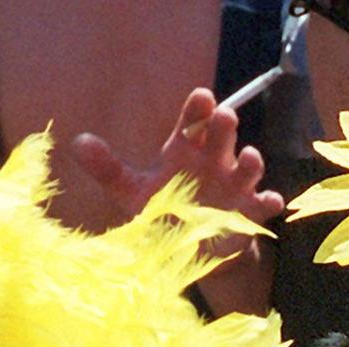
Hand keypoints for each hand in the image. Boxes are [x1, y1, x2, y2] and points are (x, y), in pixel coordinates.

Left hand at [72, 88, 280, 314]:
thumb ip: (107, 168)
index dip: (198, 109)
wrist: (189, 247)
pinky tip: (272, 200)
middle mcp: (213, 162)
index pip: (193, 122)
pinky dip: (270, 201)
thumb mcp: (131, 190)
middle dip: (225, 125)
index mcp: (186, 151)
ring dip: (251, 160)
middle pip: (222, 136)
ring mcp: (234, 186)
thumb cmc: (162, 208)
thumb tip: (77, 141)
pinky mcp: (248, 212)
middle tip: (225, 116)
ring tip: (250, 157)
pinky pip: (264, 203)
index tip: (202, 97)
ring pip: (248, 166)